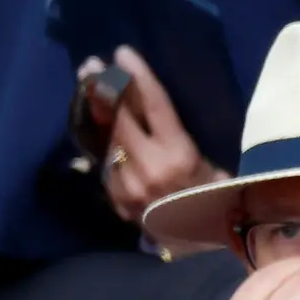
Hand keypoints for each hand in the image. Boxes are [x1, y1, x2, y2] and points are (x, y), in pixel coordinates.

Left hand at [95, 49, 214, 224]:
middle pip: (119, 118)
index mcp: (180, 155)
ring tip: (85, 86)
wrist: (202, 246)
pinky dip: (97, 139)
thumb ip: (182, 136)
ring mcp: (128, 185)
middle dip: (103, 88)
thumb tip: (154, 103)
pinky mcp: (116, 199)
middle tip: (90, 65)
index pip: (154, 105)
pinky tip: (91, 121)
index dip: (137, 76)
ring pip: (104, 138)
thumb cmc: (215, 197)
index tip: (123, 53)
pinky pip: (102, 161)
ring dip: (93, 111)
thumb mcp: (212, 162)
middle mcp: (149, 168)